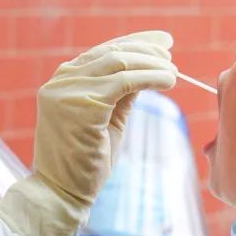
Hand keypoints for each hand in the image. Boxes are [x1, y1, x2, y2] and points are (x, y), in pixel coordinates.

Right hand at [0, 32, 175, 235]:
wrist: (61, 193)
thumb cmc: (84, 162)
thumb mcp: (107, 119)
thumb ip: (122, 93)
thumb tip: (149, 69)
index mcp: (63, 80)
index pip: (103, 51)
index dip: (136, 43)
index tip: (162, 42)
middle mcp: (61, 80)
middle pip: (112, 52)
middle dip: (147, 49)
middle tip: (171, 54)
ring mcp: (68, 90)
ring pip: (120, 62)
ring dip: (152, 64)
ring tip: (174, 72)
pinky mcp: (82, 104)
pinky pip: (125, 81)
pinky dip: (150, 77)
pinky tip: (168, 82)